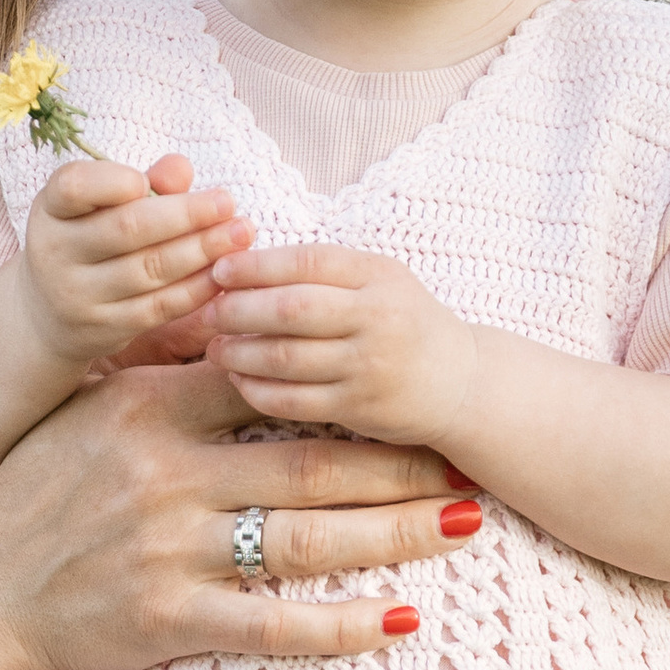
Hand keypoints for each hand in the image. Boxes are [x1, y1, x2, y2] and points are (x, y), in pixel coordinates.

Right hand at [0, 356, 480, 669]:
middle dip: (398, 465)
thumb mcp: (88, 414)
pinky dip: (340, 625)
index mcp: (150, 413)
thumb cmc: (34, 498)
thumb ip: (164, 378)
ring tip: (461, 526)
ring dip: (394, 535)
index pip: (270, 386)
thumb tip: (236, 327)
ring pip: (307, 542)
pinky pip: (273, 627)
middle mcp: (166, 477)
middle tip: (463, 461)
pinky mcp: (169, 620)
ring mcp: (170, 551)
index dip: (345, 385)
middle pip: (311, 465)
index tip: (404, 386)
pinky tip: (399, 620)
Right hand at [18, 155, 251, 371]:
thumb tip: (181, 169)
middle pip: (128, 228)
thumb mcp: (100, 206)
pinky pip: (159, 306)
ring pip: (150, 269)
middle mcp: (54, 253)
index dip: (113, 181)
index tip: (147, 181)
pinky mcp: (103, 329)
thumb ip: (144, 183)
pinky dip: (196, 288)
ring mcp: (77, 296)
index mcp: (51, 210)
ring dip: (202, 250)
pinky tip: (224, 271)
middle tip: (228, 202)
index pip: (73, 187)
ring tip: (240, 233)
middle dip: (186, 214)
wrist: (50, 315)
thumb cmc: (88, 241)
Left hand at [205, 241, 475, 449]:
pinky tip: (239, 380)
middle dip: (239, 310)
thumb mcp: (379, 282)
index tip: (221, 270)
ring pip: (288, 358)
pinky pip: (295, 401)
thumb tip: (244, 265)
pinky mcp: (361, 408)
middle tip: (208, 313)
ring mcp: (370, 366)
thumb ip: (325, 272)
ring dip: (241, 353)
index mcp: (379, 276)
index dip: (257, 265)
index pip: (308, 261)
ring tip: (215, 348)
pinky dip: (259, 390)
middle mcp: (378, 318)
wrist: (462, 384)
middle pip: (292, 309)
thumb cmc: (405, 325)